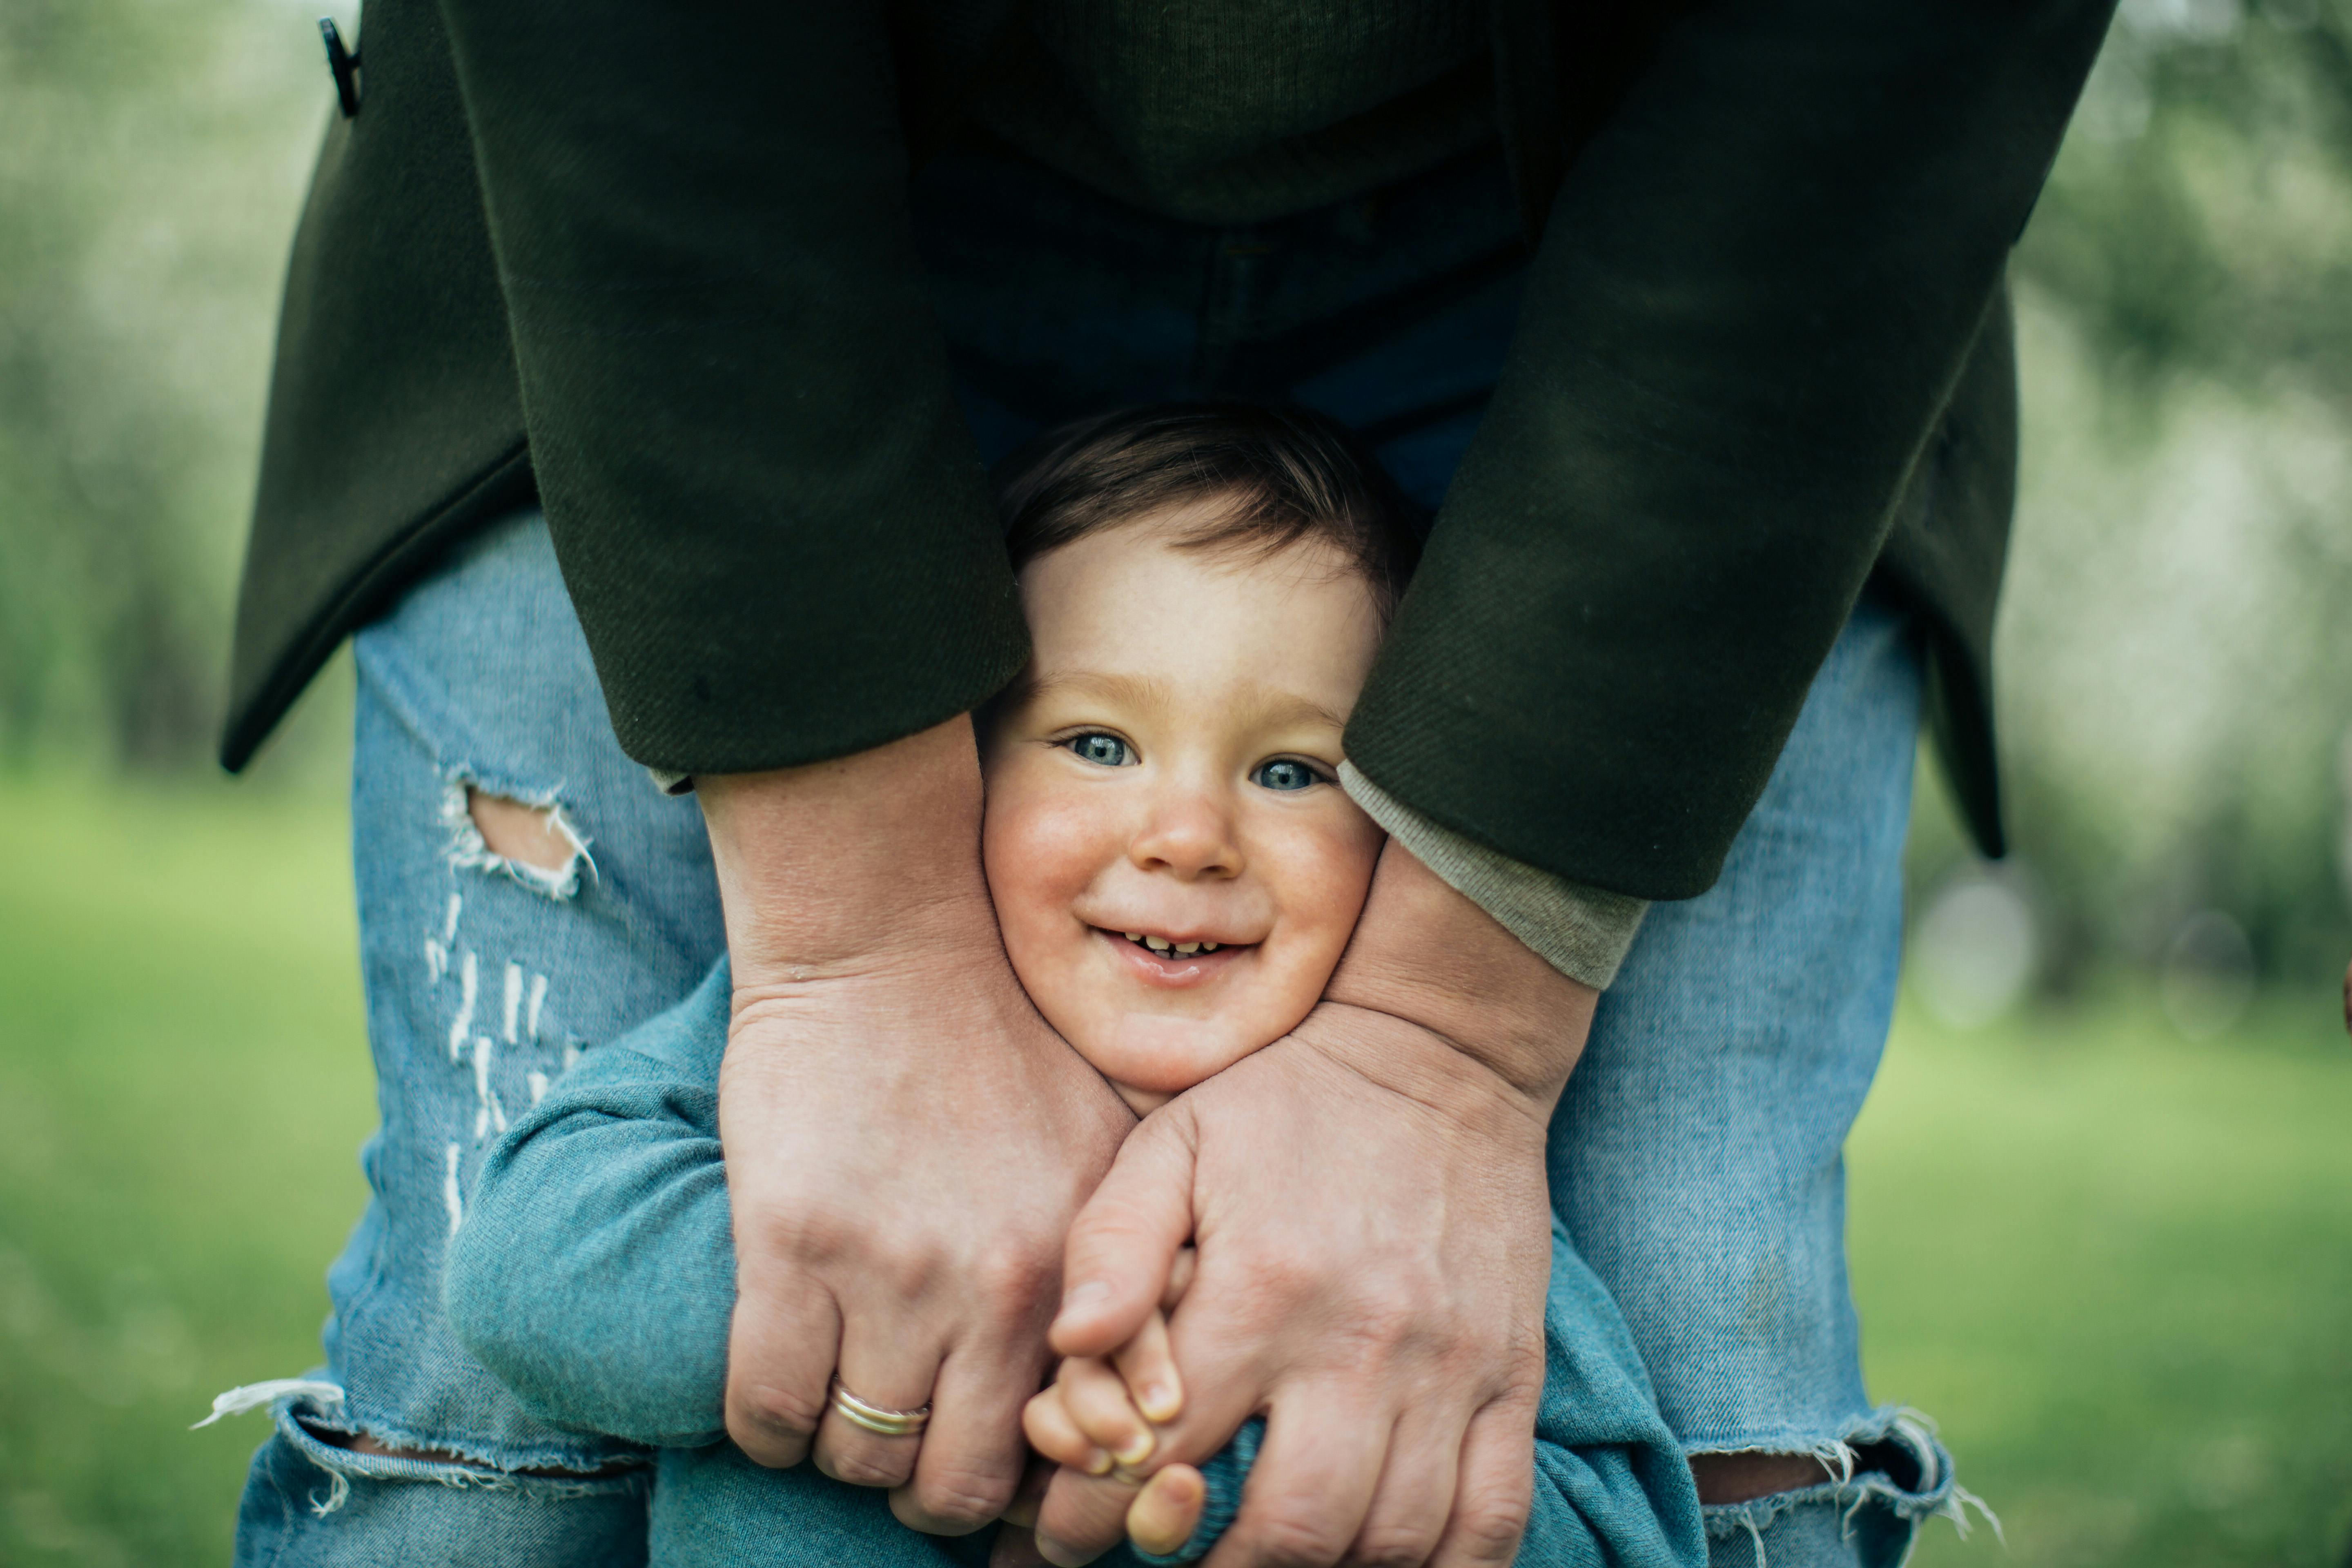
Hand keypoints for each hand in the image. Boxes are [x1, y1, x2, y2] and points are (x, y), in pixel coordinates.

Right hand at [704, 719, 1135, 1533]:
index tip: (998, 1457)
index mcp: (1082, 1272)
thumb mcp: (1113, 1149)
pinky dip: (768, 1423)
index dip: (1032, 1483)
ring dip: (846, 1449)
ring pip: (859, 1456)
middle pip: (956, 1484)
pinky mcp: (791, 1246)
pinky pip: (767, 1406)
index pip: (1068, 1456)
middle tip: (910, 1442)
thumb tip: (1150, 1400)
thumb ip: (1134, 1268)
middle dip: (929, 1484)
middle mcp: (998, 1288)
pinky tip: (781, 1388)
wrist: (892, 940)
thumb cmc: (1006, 1042)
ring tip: (845, 1402)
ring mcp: (891, 1270)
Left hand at [1035, 838, 1596, 1567]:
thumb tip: (1067, 1345)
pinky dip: (1442, 1566)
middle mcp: (1361, 1342)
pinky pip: (1492, 1520)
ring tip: (1268, 1558)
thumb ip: (1109, 1244)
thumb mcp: (1171, 1141)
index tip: (1074, 1529)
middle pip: (1292, 1528)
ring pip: (1392, 1540)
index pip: (1166, 1451)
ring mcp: (1449, 1367)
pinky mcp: (1513, 1377)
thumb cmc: (1282, 1103)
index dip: (1103, 1514)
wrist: (1437, 1050)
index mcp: (1262, 1288)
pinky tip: (1381, 1555)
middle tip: (1178, 1554)